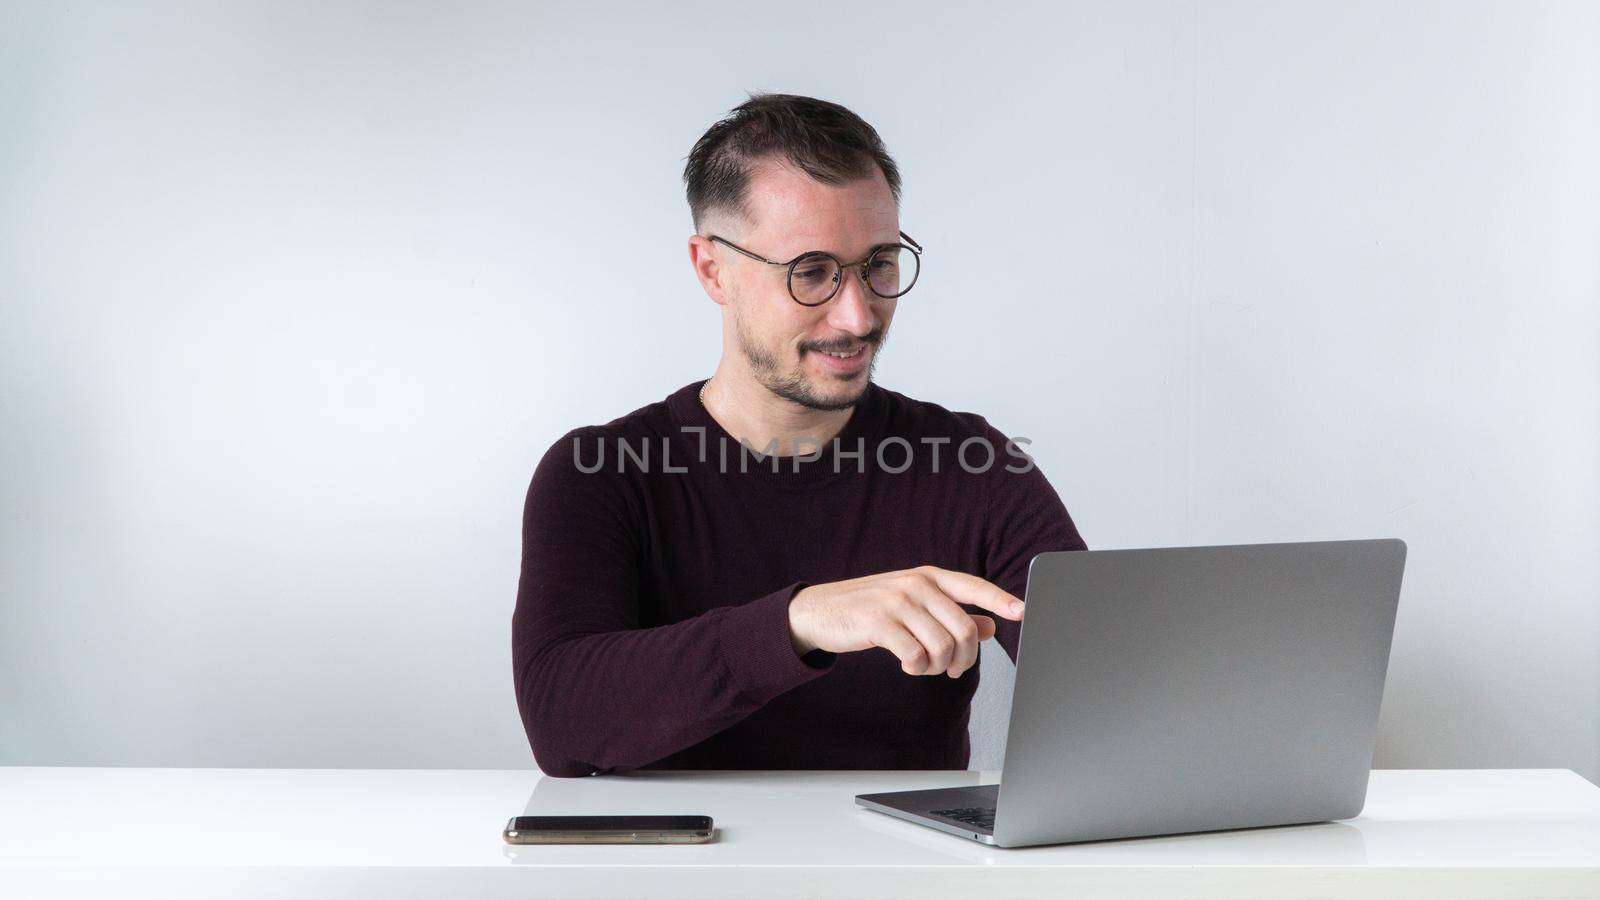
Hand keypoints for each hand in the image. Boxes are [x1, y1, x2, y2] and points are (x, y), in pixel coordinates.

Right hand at [787, 565, 1024, 677]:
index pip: (975, 587)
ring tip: (924, 665)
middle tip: (952, 670)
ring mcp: (899, 601)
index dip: (1001, 600)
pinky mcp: (880, 622)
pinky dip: (917, 668)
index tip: (1023, 612)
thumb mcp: (914, 605)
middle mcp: (918, 584)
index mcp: (930, 576)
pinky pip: (916, 656)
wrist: (820, 611)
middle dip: (964, 660)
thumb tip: (992, 626)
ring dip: (938, 667)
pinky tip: (907, 664)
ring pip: (943, 647)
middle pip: (964, 629)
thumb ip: (953, 614)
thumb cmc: (872, 608)